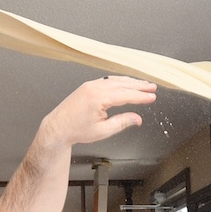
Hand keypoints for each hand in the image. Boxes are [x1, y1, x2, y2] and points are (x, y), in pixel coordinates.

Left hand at [42, 76, 156, 146]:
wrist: (57, 127)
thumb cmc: (76, 130)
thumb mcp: (102, 130)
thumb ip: (122, 123)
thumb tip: (137, 119)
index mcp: (98, 98)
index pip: (126, 95)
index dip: (141, 96)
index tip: (152, 97)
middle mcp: (94, 88)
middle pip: (122, 84)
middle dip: (139, 86)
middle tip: (152, 88)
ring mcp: (90, 85)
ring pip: (115, 80)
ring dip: (130, 82)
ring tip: (143, 85)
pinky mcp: (87, 86)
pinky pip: (107, 80)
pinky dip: (119, 81)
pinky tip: (126, 83)